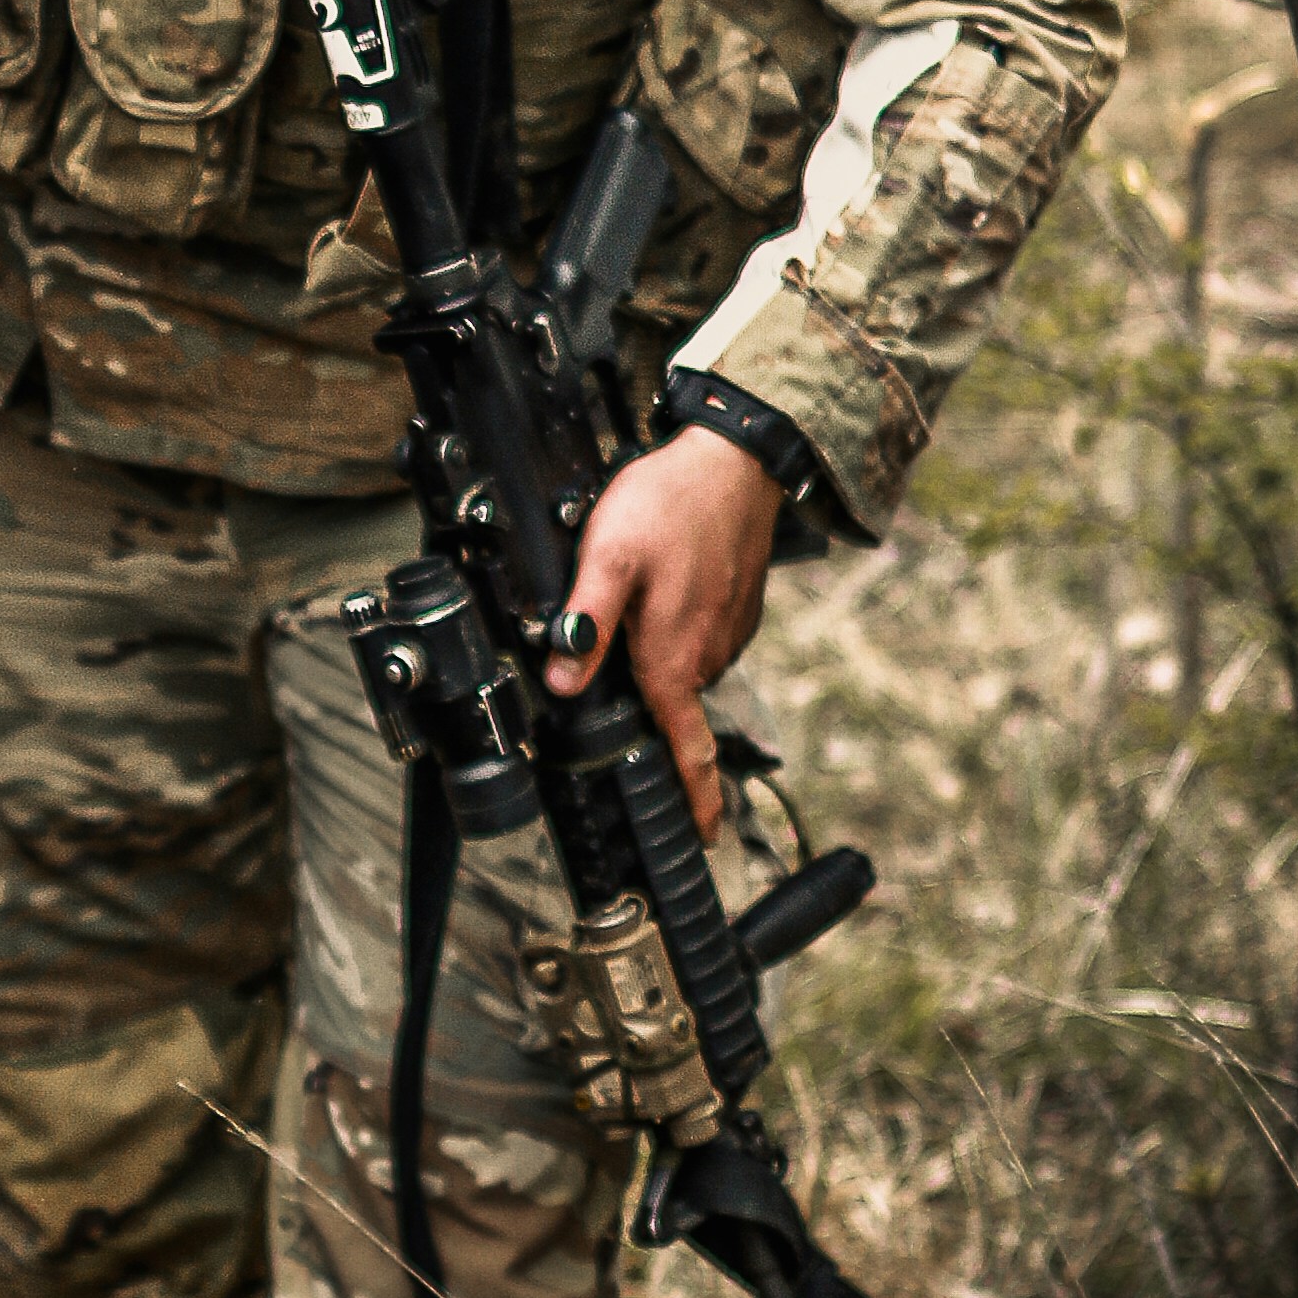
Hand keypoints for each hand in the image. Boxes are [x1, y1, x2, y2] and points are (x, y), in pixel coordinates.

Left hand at [541, 424, 782, 839]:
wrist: (734, 461)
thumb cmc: (669, 504)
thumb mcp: (608, 557)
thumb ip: (585, 622)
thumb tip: (563, 681)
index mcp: (674, 657)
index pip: (687, 749)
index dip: (695, 798)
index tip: (703, 836)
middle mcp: (707, 655)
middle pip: (671, 706)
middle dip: (645, 703)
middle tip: (611, 666)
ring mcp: (727, 633)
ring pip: (682, 668)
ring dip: (658, 658)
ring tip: (632, 611)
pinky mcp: (735, 609)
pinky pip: (699, 638)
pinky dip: (677, 629)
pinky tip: (659, 592)